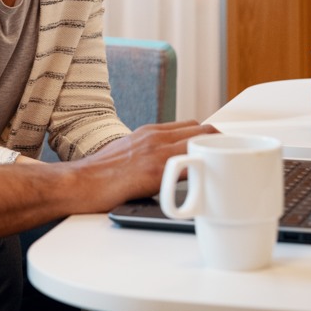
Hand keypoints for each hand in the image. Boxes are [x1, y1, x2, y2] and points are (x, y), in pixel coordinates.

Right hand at [78, 120, 218, 209]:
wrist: (78, 182)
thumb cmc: (99, 175)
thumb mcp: (127, 154)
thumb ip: (149, 154)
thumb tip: (168, 168)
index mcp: (149, 132)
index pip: (192, 126)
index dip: (211, 138)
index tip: (221, 151)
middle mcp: (155, 137)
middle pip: (204, 130)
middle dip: (221, 144)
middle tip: (231, 162)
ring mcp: (156, 152)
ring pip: (202, 142)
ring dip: (218, 155)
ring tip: (229, 173)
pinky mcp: (155, 170)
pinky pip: (192, 164)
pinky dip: (206, 172)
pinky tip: (212, 185)